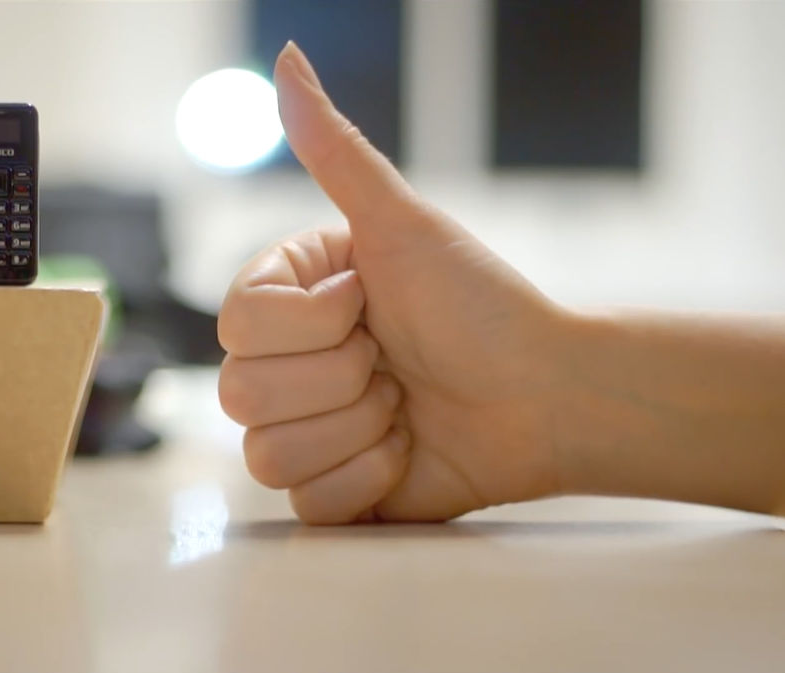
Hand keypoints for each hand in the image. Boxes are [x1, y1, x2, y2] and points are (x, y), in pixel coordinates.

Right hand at [218, 43, 570, 523]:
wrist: (548, 395)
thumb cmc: (482, 304)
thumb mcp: (403, 224)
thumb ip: (335, 149)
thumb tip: (288, 57)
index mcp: (289, 301)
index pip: (235, 324)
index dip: (310, 324)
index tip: (370, 303)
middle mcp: (286, 365)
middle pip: (242, 394)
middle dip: (341, 378)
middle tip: (394, 361)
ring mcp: (304, 430)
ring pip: (267, 454)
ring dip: (357, 430)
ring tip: (404, 407)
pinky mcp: (330, 491)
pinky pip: (307, 503)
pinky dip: (368, 480)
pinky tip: (406, 453)